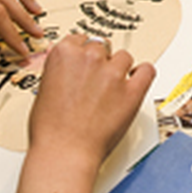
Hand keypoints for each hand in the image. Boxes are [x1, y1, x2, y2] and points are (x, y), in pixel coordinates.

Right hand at [29, 37, 153, 162]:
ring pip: (124, 57)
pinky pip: (147, 71)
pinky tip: (137, 80)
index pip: (81, 40)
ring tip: (113, 87)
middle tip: (96, 80)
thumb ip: (60, 72)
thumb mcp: (44, 90)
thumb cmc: (50, 130)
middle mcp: (90, 57)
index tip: (86, 62)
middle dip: (100, 61)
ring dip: (119, 69)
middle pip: (103, 46)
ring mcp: (113, 73)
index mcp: (65, 53)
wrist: (64, 153)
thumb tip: (68, 72)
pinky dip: (143, 74)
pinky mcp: (132, 90)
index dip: (84, 53)